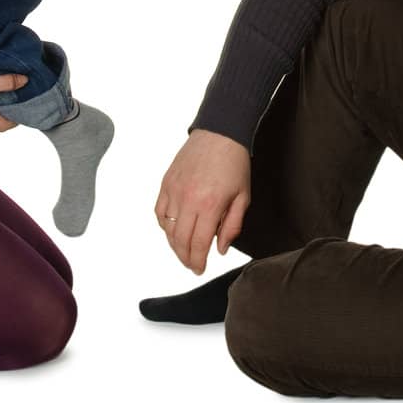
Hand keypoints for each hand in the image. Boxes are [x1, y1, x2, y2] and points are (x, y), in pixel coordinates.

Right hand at [154, 129, 251, 272]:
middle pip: (180, 241)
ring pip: (167, 228)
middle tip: (191, 265)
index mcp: (210, 206)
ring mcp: (174, 191)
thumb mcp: (243, 197)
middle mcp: (189, 200)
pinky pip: (159, 211)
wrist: (220, 133)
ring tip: (183, 250)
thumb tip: (219, 249)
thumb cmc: (235, 164)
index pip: (198, 244)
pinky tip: (171, 230)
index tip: (199, 269)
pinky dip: (163, 224)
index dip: (198, 261)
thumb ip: (232, 226)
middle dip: (185, 258)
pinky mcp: (167, 182)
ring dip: (173, 244)